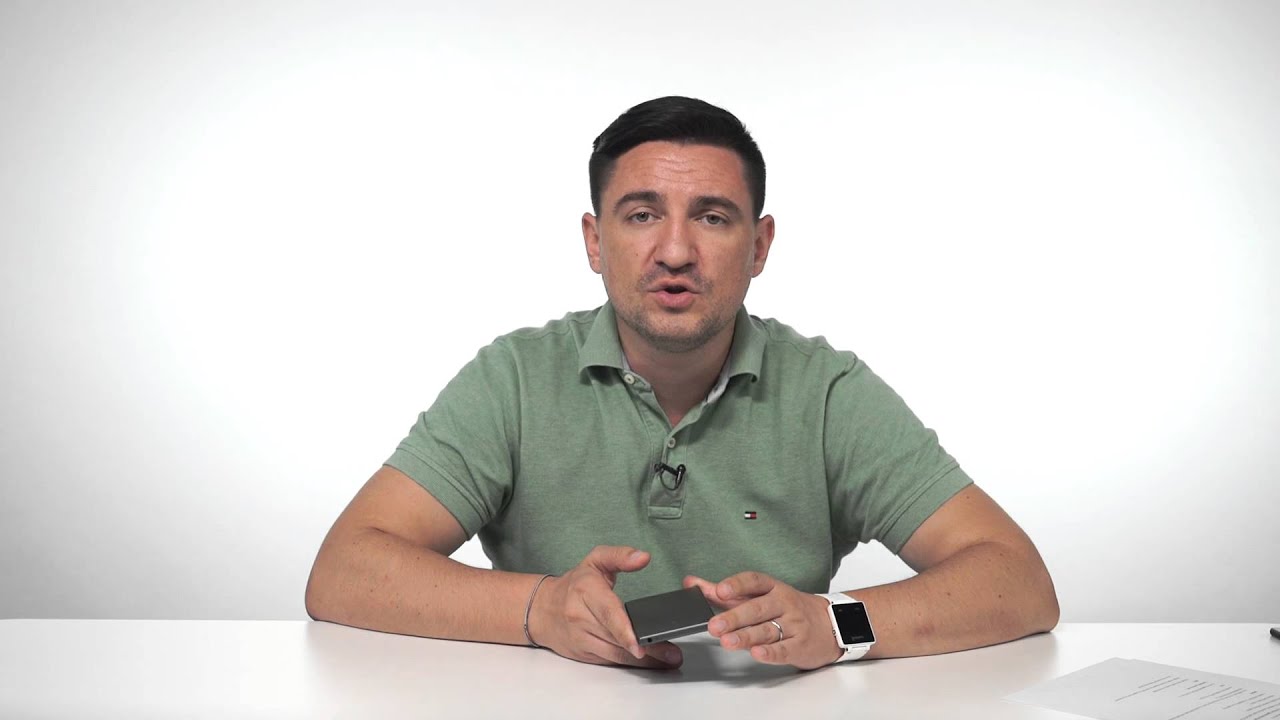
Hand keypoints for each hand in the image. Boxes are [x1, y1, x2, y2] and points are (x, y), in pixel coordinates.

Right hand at [528, 546, 682, 668]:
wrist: (541, 609)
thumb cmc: (573, 585)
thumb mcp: (595, 561)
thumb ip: (620, 556)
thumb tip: (643, 557)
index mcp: (585, 591)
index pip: (608, 613)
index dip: (625, 631)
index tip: (641, 643)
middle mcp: (580, 617)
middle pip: (616, 639)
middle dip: (646, 648)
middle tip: (672, 653)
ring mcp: (581, 638)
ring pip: (615, 654)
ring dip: (643, 661)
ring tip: (668, 659)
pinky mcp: (584, 654)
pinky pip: (610, 660)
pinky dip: (630, 663)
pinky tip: (650, 662)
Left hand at [684, 572, 840, 669]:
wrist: (832, 624)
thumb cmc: (789, 608)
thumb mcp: (760, 595)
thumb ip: (725, 592)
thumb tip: (691, 583)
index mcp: (772, 588)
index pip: (754, 581)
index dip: (736, 585)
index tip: (719, 590)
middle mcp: (783, 604)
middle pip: (757, 608)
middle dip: (734, 617)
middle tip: (714, 625)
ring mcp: (794, 624)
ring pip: (767, 629)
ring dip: (746, 635)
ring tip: (727, 641)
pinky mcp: (801, 645)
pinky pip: (785, 649)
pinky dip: (771, 652)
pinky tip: (756, 653)